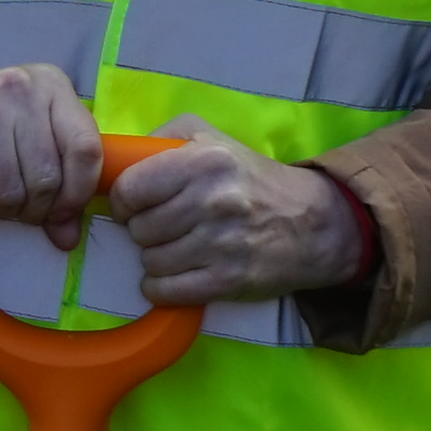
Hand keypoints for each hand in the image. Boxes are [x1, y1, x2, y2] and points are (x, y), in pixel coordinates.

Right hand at [0, 58, 105, 232]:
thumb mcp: (23, 144)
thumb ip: (56, 185)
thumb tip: (68, 237)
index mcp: (50, 84)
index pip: (86, 150)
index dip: (77, 194)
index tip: (60, 213)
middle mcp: (20, 87)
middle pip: (48, 178)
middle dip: (32, 210)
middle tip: (13, 207)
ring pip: (13, 192)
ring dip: (0, 211)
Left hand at [107, 116, 368, 307]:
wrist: (314, 223)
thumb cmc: (252, 179)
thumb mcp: (211, 139)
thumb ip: (162, 139)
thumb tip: (116, 161)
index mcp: (204, 161)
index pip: (130, 189)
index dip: (124, 201)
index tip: (135, 205)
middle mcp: (212, 201)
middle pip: (139, 229)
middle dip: (143, 231)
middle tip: (165, 227)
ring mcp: (221, 244)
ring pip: (152, 262)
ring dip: (156, 259)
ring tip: (177, 248)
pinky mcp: (229, 280)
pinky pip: (168, 291)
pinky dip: (162, 288)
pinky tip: (176, 275)